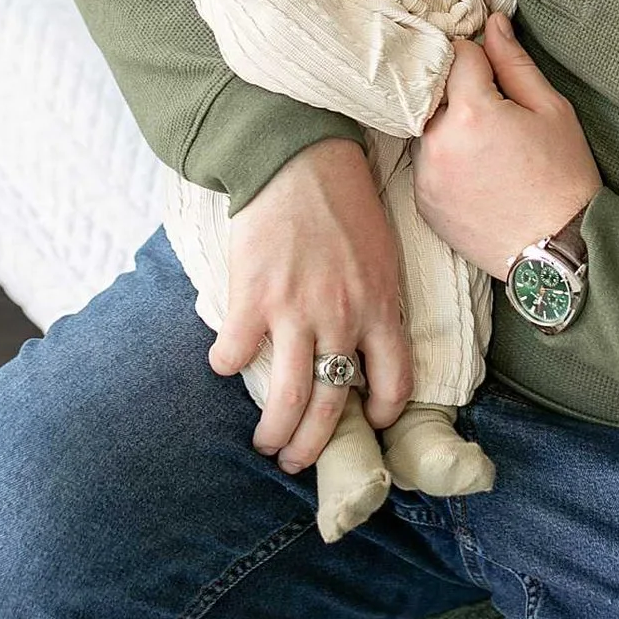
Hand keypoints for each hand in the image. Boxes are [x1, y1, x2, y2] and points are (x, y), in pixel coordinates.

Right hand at [208, 137, 413, 470]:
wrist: (300, 159)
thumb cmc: (345, 203)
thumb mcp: (381, 258)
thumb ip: (374, 305)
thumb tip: (359, 348)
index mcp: (383, 310)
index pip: (395, 384)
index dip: (383, 413)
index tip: (369, 423)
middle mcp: (344, 321)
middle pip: (334, 407)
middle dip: (314, 446)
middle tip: (297, 459)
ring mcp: (297, 313)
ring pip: (289, 399)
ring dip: (274, 431)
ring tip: (264, 442)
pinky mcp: (253, 298)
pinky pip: (236, 354)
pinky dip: (227, 365)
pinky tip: (224, 363)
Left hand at [415, 12, 601, 275]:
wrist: (559, 251)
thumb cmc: (564, 178)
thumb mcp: (552, 111)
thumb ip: (514, 63)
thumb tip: (492, 23)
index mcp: (471, 112)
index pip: (457, 55)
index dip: (479, 58)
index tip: (496, 73)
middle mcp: (437, 141)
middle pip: (434, 91)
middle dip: (458, 91)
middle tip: (493, 109)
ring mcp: (424, 174)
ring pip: (426, 128)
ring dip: (449, 126)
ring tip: (489, 147)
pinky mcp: (422, 202)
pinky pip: (426, 163)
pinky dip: (445, 160)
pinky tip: (478, 173)